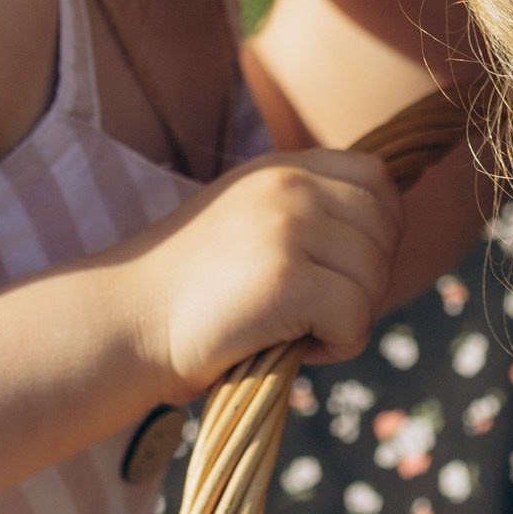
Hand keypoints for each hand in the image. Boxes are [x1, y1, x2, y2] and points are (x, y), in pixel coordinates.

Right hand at [135, 148, 403, 400]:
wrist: (125, 320)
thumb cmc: (190, 288)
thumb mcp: (251, 220)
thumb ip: (307, 211)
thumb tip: (383, 239)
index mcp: (283, 166)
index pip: (377, 180)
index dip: (375, 233)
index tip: (334, 271)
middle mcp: (290, 183)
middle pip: (387, 229)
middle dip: (367, 278)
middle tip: (316, 309)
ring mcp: (289, 226)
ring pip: (376, 277)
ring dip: (351, 317)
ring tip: (297, 329)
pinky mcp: (287, 279)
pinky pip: (357, 317)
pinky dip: (338, 345)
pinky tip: (294, 347)